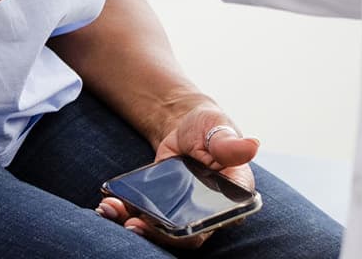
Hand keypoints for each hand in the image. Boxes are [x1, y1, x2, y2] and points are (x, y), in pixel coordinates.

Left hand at [98, 104, 259, 248]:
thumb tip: (252, 145)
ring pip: (163, 231)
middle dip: (157, 234)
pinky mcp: (164, 208)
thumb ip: (229, 142)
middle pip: (186, 235)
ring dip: (136, 227)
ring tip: (110, 211)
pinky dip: (126, 214)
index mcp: (233, 196)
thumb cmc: (208, 127)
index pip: (216, 222)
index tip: (168, 224)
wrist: (184, 126)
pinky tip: (109, 205)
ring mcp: (185, 212)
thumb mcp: (217, 127)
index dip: (193, 231)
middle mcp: (210, 211)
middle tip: (132, 226)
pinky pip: (146, 218)